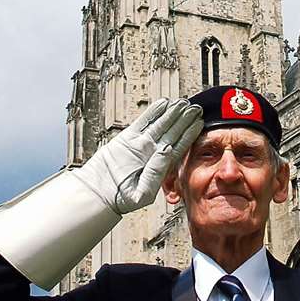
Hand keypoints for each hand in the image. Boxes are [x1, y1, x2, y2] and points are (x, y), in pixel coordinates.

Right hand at [81, 98, 203, 214]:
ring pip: (160, 124)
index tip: (200, 122)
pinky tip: (164, 103)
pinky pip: (143, 122)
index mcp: (161, 166)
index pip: (180, 146)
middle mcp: (153, 153)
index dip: (190, 134)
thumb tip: (167, 149)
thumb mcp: (143, 192)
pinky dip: (153, 112)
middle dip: (184, 119)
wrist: (99, 193)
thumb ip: (157, 173)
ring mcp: (141, 144)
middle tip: (196, 107)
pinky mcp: (127, 138)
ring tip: (183, 102)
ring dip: (172, 113)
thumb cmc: (121, 199)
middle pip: (172, 132)